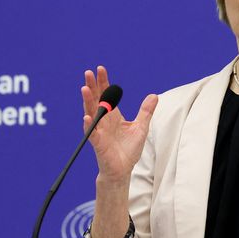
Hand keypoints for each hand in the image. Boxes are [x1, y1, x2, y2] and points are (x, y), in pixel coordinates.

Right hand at [81, 66, 157, 185]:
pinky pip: (92, 133)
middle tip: (88, 72)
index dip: (103, 82)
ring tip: (84, 88)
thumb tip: (154, 96)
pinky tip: (87, 117)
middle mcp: (104, 121)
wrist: (123, 169)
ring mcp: (99, 131)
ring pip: (91, 113)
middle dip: (92, 86)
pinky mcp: (99, 144)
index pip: (106, 95)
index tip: (100, 68)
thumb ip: (146, 111)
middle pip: (96, 100)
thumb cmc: (128, 149)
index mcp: (113, 115)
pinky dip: (89, 125)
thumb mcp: (141, 127)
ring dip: (87, 101)